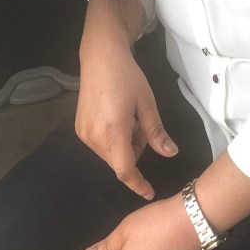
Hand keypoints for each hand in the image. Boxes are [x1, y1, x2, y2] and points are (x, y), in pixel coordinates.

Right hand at [76, 0, 176, 199]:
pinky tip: (117, 116)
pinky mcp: (79, 128)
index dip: (138, 184)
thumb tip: (170, 154)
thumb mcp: (147, 103)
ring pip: (110, 154)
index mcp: (113, 132)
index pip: (125, 170)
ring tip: (129, 116)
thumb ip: (156, 132)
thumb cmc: (127, 76)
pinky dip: (113, 139)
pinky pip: (101, 144)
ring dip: (124, 145)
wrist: (100, 57)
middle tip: (142, 124)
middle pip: (119, 161)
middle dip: (135, 151)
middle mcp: (94, 138)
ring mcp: (84, 134)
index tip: (149, 192)